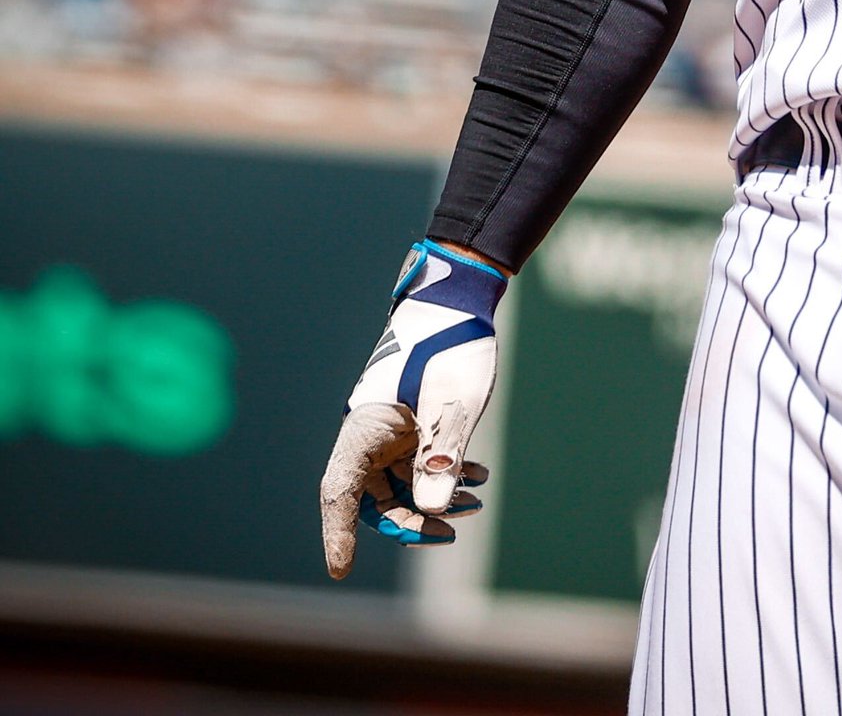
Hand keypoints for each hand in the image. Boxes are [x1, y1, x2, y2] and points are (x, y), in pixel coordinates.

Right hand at [320, 239, 505, 578]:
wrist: (462, 296)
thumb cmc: (453, 343)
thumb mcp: (454, 403)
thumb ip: (443, 453)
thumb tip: (433, 509)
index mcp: (366, 425)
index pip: (340, 490)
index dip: (338, 531)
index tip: (341, 568)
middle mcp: (372, 431)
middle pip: (375, 496)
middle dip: (410, 519)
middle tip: (451, 531)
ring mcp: (392, 427)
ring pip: (401, 482)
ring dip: (433, 498)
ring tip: (476, 503)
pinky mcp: (414, 420)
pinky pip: (420, 462)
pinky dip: (445, 474)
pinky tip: (479, 476)